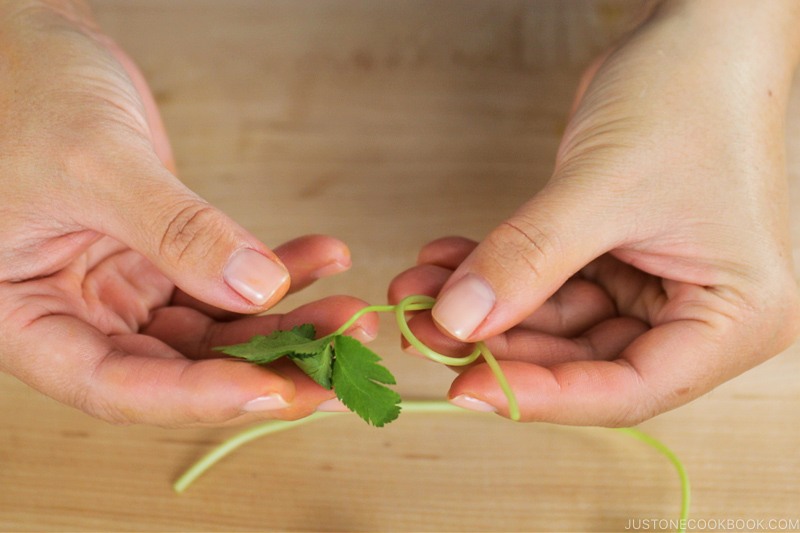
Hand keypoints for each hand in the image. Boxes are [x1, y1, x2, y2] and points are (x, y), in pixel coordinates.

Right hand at [0, 3, 366, 425]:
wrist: (32, 48)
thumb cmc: (24, 96)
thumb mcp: (94, 165)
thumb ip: (174, 231)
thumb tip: (257, 288)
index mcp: (28, 320)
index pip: (118, 384)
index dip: (200, 397)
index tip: (277, 390)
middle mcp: (78, 315)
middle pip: (181, 366)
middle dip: (267, 364)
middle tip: (339, 362)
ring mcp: (125, 288)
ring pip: (216, 328)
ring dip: (287, 322)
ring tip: (348, 314)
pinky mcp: (163, 258)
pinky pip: (228, 279)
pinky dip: (278, 270)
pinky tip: (323, 258)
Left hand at [390, 1, 799, 425]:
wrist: (699, 30)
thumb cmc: (690, 94)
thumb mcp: (602, 186)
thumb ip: (527, 259)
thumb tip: (456, 322)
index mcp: (735, 317)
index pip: (628, 389)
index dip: (541, 395)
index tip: (465, 388)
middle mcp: (699, 313)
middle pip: (582, 360)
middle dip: (497, 342)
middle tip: (424, 326)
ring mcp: (655, 285)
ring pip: (554, 322)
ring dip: (484, 306)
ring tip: (420, 287)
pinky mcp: (617, 257)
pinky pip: (546, 282)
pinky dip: (496, 272)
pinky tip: (447, 259)